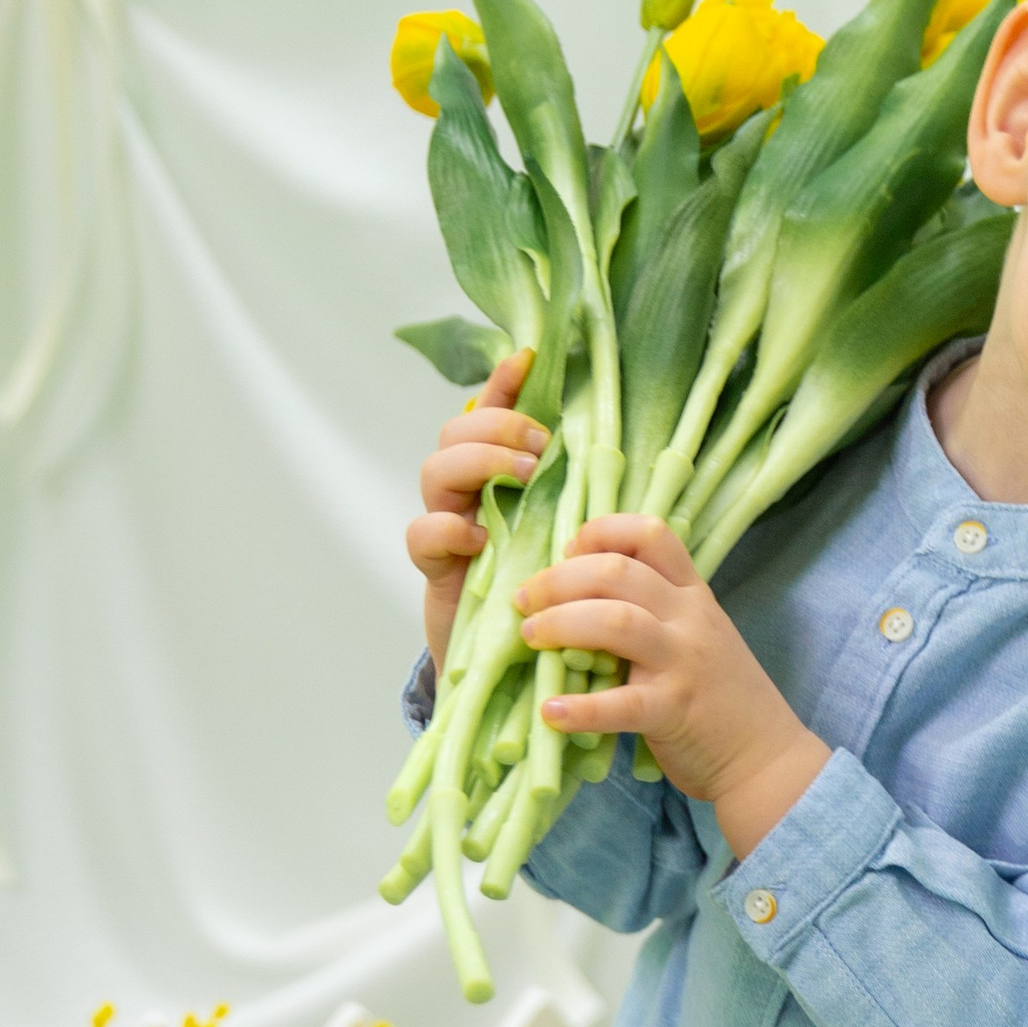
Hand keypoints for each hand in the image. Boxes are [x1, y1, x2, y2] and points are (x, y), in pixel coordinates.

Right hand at [406, 350, 544, 672]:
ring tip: (524, 479)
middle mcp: (466, 493)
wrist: (516, 665)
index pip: (489, 413)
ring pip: (435, 469)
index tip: (529, 361)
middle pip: (457, 431)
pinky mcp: (434, 569)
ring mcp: (446, 527)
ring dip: (479, 462)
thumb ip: (574, 491)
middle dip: (497, 427)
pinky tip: (480, 539)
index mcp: (498, 476)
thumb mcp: (569, 534)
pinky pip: (422, 533)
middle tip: (541, 447)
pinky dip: (448, 528)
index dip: (502, 382)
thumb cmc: (546, 593)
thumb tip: (605, 446)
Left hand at [518, 517, 828, 860]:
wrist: (767, 757)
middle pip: (617, 570)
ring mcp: (683, 663)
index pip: (649, 533)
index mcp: (692, 594)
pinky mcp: (674, 711)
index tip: (567, 554)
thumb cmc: (720, 698)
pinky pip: (622, 704)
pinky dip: (580, 708)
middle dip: (558, 579)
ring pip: (616, 620)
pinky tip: (550, 712)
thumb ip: (653, 612)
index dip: (599, 533)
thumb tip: (576, 597)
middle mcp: (689, 618)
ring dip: (561, 623)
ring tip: (530, 637)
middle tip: (525, 601)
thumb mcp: (697, 636)